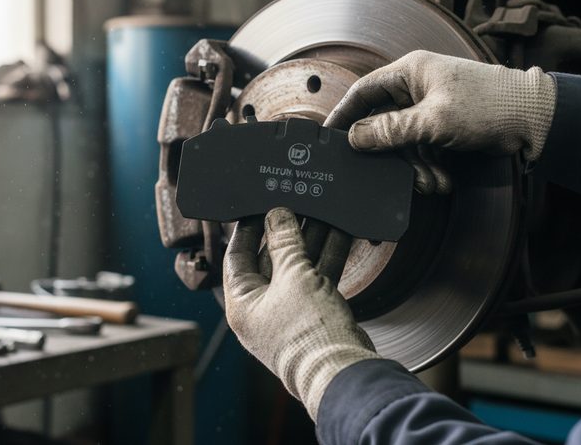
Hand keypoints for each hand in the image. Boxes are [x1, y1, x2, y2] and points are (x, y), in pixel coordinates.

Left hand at [223, 208, 378, 420]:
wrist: (343, 372)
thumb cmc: (308, 334)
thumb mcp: (293, 276)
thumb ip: (285, 242)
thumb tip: (277, 216)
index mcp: (241, 303)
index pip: (237, 256)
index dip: (248, 229)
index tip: (257, 209)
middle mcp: (261, 309)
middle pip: (270, 260)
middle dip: (286, 233)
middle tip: (296, 207)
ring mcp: (288, 314)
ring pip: (297, 269)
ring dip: (310, 242)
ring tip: (321, 215)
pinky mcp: (314, 316)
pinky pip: (316, 280)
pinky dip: (327, 259)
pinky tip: (339, 235)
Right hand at [326, 50, 556, 191]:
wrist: (536, 119)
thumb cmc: (489, 105)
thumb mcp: (433, 121)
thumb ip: (390, 131)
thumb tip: (355, 138)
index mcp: (410, 72)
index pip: (363, 92)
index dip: (344, 114)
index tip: (328, 136)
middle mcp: (416, 87)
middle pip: (383, 123)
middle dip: (391, 154)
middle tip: (391, 175)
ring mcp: (430, 107)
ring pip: (404, 142)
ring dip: (414, 166)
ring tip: (430, 183)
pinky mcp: (443, 126)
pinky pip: (422, 148)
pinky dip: (429, 166)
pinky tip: (440, 180)